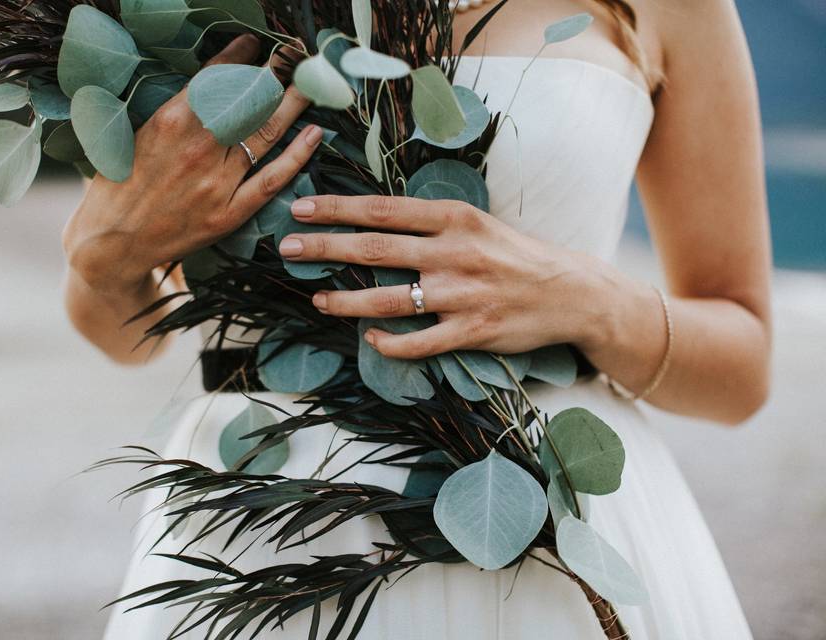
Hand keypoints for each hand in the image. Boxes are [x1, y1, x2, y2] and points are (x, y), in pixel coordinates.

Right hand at [62, 34, 322, 296]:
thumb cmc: (119, 184)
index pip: (216, 79)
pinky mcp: (228, 213)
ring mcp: (216, 182)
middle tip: (294, 57)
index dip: (239, 57)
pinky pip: (271, 180)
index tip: (254, 43)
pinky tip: (314, 133)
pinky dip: (296, 156)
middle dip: (275, 74)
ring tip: (309, 84)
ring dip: (292, 105)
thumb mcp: (135, 134)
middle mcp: (197, 148)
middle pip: (249, 102)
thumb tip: (207, 84)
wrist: (112, 242)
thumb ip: (173, 110)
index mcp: (169, 121)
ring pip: (265, 135)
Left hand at [277, 195, 611, 358]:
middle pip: (375, 249)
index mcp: (455, 218)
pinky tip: (370, 340)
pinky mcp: (471, 332)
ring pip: (389, 300)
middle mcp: (454, 253)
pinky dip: (390, 344)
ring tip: (317, 300)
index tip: (302, 207)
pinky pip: (420, 343)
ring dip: (346, 301)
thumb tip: (376, 218)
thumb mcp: (478, 223)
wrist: (571, 292)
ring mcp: (462, 295)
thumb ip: (431, 222)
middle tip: (287, 246)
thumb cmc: (517, 255)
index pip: (383, 210)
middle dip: (325, 247)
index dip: (338, 209)